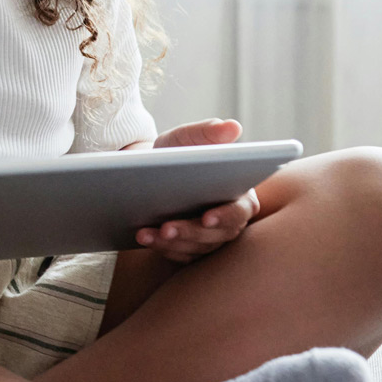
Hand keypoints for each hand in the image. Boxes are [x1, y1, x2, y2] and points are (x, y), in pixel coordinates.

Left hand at [134, 118, 259, 262]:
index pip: (239, 210)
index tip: (206, 217)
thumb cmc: (176, 152)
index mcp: (239, 194)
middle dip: (189, 232)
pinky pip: (179, 255)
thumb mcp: (186, 139)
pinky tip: (143, 237)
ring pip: (195, 247)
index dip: (225, 216)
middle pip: (216, 235)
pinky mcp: (191, 249)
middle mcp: (228, 221)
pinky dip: (161, 247)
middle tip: (167, 227)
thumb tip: (233, 126)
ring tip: (146, 233)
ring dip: (171, 242)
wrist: (150, 171)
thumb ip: (208, 133)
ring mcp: (210, 238)